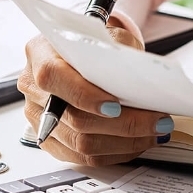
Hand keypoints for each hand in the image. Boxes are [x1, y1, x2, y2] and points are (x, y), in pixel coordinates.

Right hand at [17, 24, 172, 166]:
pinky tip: (139, 142)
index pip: (54, 77)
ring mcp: (40, 119)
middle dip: (124, 124)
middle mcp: (34, 89)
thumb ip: (118, 50)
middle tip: (157, 120)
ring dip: (125, 142)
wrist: (80, 53)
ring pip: (81, 144)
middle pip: (75, 119)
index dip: (85, 95)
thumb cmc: (92, 43)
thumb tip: (139, 79)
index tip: (117, 105)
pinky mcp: (51, 141)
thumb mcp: (106, 35)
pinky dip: (116, 152)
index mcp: (40, 54)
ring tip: (155, 132)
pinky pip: (83, 158)